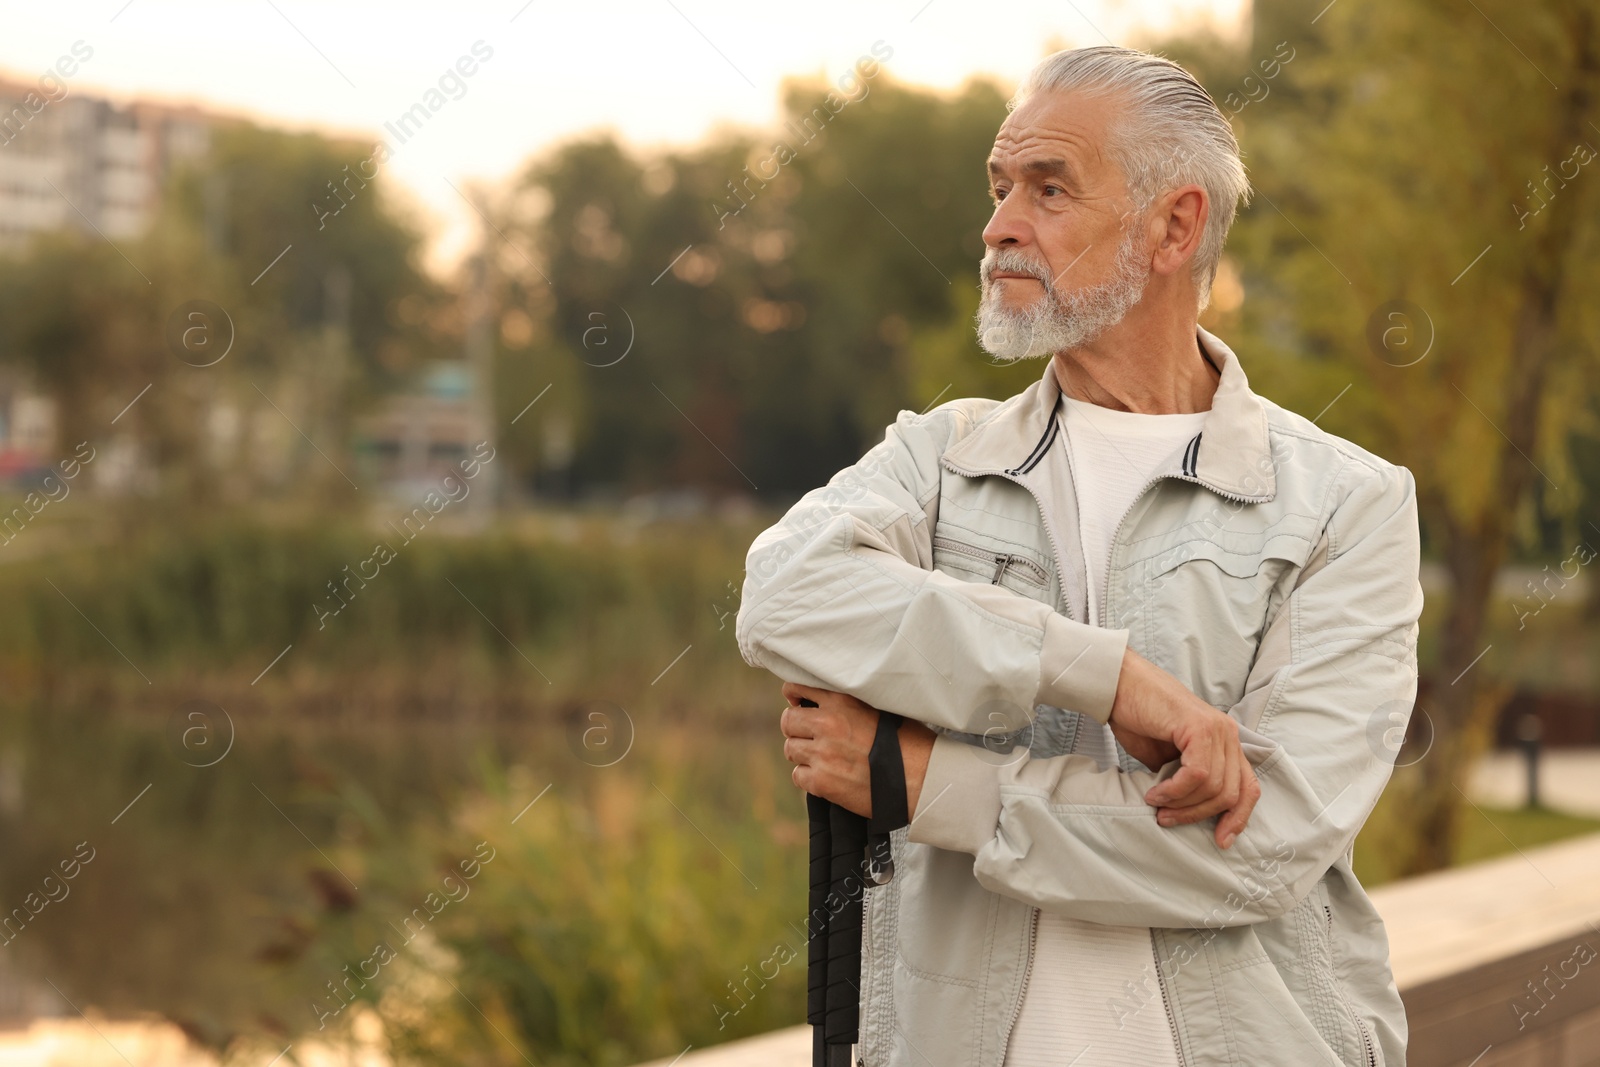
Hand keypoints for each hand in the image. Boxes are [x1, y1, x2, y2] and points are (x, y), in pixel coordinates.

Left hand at [780, 683, 935, 818]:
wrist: (920, 779)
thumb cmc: (908, 742)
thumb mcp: (880, 707)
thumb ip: (850, 702)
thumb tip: (826, 701)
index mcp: (841, 700)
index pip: (796, 688)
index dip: (794, 697)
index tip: (797, 704)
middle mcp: (827, 724)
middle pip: (788, 721)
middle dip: (796, 728)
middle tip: (810, 736)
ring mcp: (822, 754)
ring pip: (791, 749)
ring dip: (803, 754)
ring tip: (823, 758)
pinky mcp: (821, 782)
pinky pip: (798, 776)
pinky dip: (808, 777)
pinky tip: (827, 776)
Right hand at [1108, 648, 1259, 848]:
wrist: (1118, 684)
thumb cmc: (1138, 717)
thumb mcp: (1166, 758)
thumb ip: (1184, 780)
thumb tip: (1187, 810)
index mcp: (1225, 741)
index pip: (1247, 787)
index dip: (1238, 818)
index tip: (1220, 840)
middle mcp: (1228, 733)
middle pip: (1233, 793)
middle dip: (1200, 815)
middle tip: (1169, 820)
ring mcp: (1217, 729)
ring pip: (1215, 787)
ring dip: (1183, 804)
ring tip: (1158, 806)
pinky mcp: (1200, 727)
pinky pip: (1198, 774)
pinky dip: (1176, 790)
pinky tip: (1156, 793)